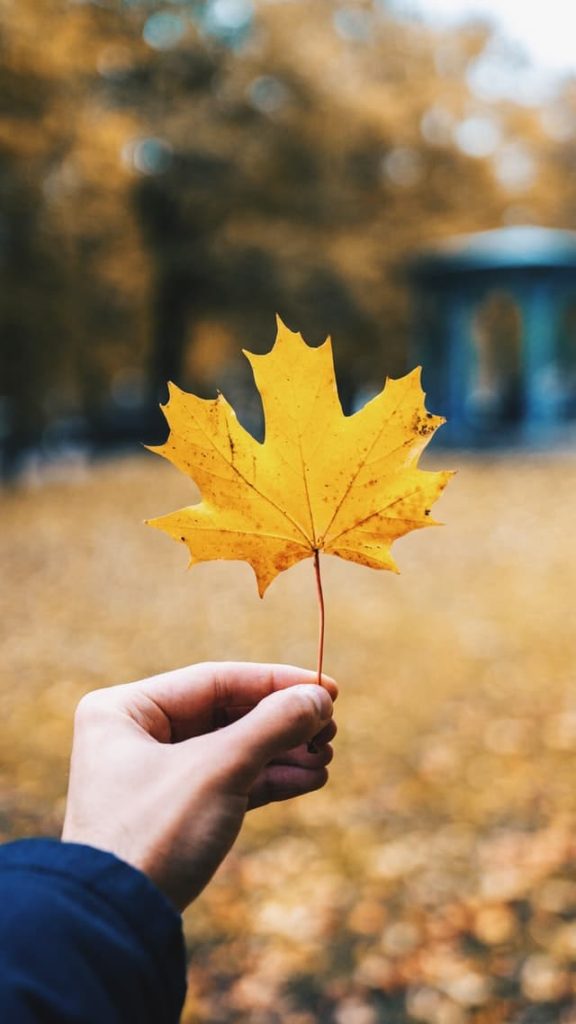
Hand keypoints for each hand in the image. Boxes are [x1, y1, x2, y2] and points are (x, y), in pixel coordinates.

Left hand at [62, 662, 336, 910]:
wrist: (118, 926)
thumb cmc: (156, 834)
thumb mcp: (219, 769)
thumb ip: (273, 725)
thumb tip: (319, 696)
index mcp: (124, 709)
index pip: (215, 680)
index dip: (276, 682)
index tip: (328, 688)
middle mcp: (133, 736)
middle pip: (226, 715)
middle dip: (282, 724)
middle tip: (331, 731)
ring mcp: (152, 778)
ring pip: (232, 751)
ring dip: (283, 754)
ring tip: (326, 759)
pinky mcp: (171, 815)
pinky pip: (228, 784)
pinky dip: (268, 781)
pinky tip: (309, 779)